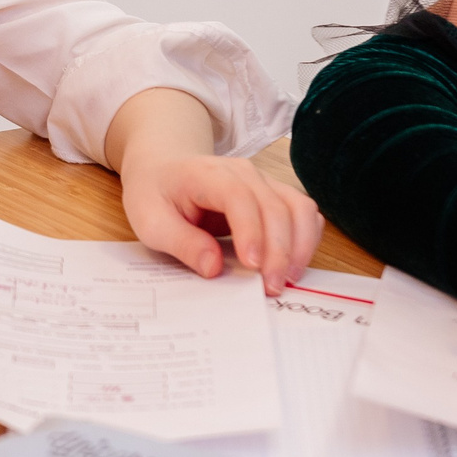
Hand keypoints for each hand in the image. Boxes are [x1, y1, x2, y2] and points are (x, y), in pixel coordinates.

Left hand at [109, 90, 320, 290]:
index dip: (250, 231)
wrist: (163, 168)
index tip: (252, 265)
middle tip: (271, 287)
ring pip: (298, 207)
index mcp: (207, 174)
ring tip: (287, 279)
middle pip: (274, 205)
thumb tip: (213, 268)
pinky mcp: (275, 195)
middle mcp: (243, 173)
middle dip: (279, 250)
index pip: (238, 197)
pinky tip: (294, 264)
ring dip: (299, 245)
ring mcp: (263, 182)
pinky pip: (303, 213)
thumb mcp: (151, 221)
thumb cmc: (156, 193)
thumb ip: (181, 243)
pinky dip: (306, 239)